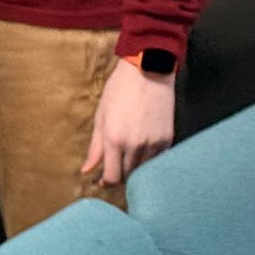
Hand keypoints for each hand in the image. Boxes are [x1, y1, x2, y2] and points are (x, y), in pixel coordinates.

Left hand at [82, 59, 175, 186]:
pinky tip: (144, 147)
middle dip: (120, 173)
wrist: (148, 72)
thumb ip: (95, 147)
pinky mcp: (167, 139)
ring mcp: (153, 143)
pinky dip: (150, 158)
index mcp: (114, 139)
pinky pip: (157, 159)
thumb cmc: (119, 91)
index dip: (107, 182)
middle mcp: (134, 145)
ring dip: (135, 166)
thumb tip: (86, 170)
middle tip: (116, 163)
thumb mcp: (101, 116)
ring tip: (130, 153)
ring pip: (143, 169)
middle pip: (128, 175)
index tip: (104, 179)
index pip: (112, 177)